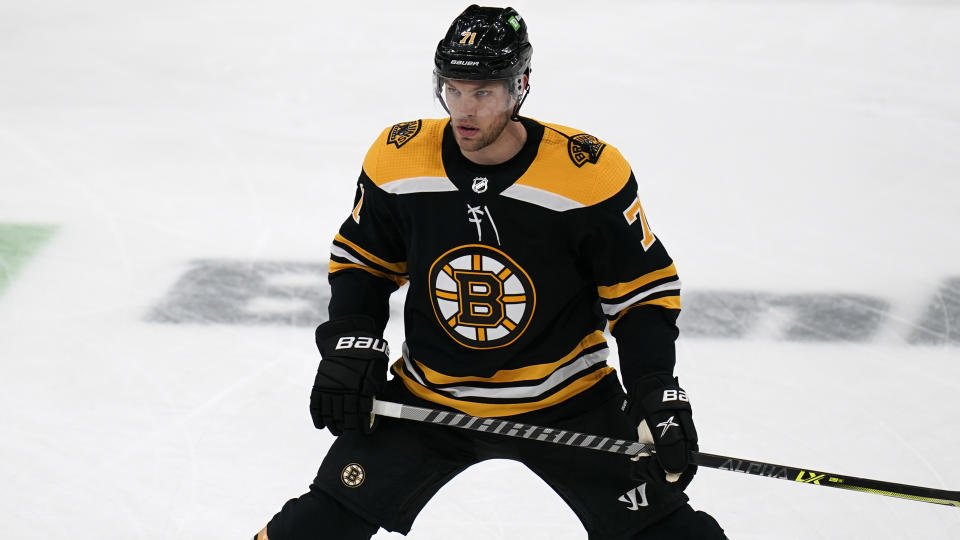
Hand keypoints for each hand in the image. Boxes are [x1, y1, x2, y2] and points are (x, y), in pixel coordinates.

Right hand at [310, 316, 388, 435]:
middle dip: (348, 427)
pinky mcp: (320, 382)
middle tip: (349, 433)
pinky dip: (317, 415)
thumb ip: (376, 389)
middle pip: (345, 415)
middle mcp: (346, 387)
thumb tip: (375, 407)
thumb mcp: (378, 370)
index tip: (365, 431)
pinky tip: (320, 424)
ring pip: (330, 412)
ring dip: (333, 424)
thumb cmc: (368, 355)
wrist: (348, 337)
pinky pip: (316, 403)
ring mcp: (331, 385)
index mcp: (363, 385)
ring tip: (337, 431)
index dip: (364, 424)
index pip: (363, 412)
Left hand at [625, 373, 697, 488]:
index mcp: (685, 450)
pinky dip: (637, 463)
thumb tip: (673, 477)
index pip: (685, 474)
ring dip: (645, 467)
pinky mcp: (647, 449)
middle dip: (656, 471)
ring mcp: (659, 452)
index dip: (677, 480)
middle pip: (666, 477)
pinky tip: (636, 456)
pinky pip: (642, 466)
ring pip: (653, 473)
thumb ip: (672, 455)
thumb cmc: (662, 414)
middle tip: (649, 459)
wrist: (647, 398)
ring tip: (642, 455)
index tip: (666, 479)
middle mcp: (672, 453)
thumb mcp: (669, 434)